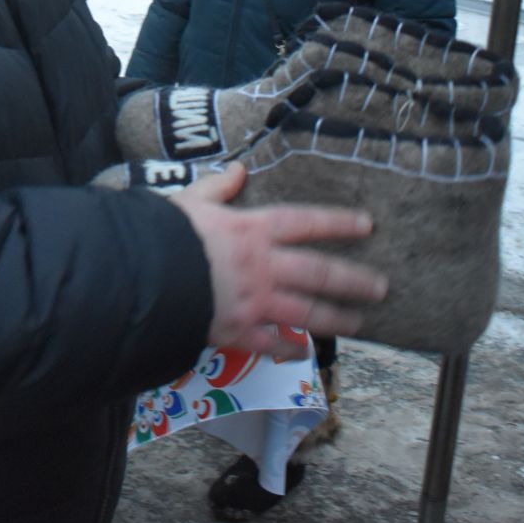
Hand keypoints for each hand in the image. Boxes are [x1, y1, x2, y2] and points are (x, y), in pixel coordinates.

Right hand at [169, 162, 385, 356]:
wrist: (142, 277)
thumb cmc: (164, 235)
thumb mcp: (190, 201)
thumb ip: (217, 188)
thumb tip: (237, 170)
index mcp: (252, 230)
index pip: (305, 222)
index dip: (337, 223)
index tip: (367, 225)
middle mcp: (263, 267)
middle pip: (318, 273)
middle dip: (353, 280)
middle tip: (382, 287)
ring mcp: (254, 303)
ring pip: (307, 313)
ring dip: (336, 318)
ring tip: (359, 323)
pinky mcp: (238, 333)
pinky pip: (271, 345)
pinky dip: (287, 349)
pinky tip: (301, 352)